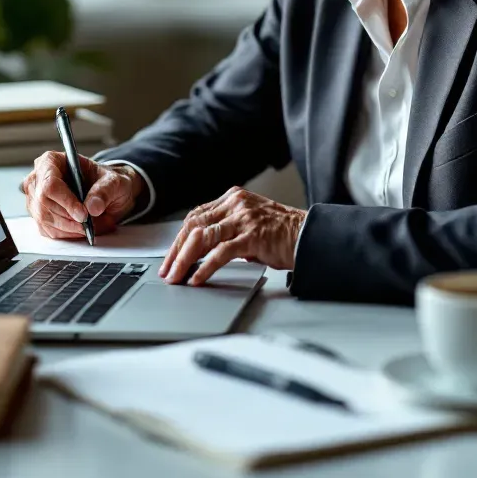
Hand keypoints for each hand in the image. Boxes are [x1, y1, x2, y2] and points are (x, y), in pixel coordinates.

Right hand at [21, 153, 146, 239]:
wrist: (107, 192)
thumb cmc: (106, 181)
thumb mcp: (113, 181)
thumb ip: (104, 191)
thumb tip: (92, 207)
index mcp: (52, 161)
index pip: (50, 183)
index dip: (65, 201)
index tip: (83, 214)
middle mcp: (39, 178)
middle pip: (44, 203)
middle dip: (70, 218)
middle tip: (91, 223)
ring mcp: (36, 198)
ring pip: (45, 219)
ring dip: (70, 228)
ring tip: (91, 226)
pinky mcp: (39, 216)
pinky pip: (48, 230)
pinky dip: (67, 234)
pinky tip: (81, 229)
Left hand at [160, 187, 306, 285]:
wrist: (310, 236)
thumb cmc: (281, 234)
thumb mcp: (249, 223)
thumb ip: (227, 229)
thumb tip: (201, 250)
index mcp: (232, 198)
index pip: (196, 216)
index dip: (179, 238)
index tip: (170, 257)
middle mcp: (235, 204)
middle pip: (194, 225)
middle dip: (176, 251)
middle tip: (167, 271)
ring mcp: (244, 218)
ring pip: (203, 237)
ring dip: (185, 260)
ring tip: (177, 277)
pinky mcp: (253, 236)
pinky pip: (221, 252)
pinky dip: (206, 267)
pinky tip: (198, 278)